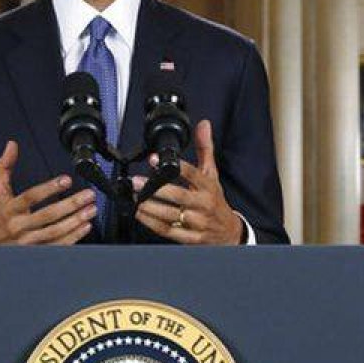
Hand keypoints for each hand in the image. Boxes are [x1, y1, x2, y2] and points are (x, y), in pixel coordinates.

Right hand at [0, 140, 97, 244]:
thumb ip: (5, 167)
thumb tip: (12, 145)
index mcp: (10, 209)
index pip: (30, 197)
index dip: (49, 188)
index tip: (67, 180)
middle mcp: (19, 226)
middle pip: (47, 215)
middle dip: (71, 204)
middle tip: (88, 195)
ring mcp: (28, 241)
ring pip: (55, 232)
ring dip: (75, 221)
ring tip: (91, 209)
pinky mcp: (35, 252)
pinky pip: (57, 246)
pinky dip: (73, 237)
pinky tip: (85, 226)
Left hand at [133, 120, 243, 244]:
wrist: (228, 232)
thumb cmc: (215, 200)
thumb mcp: (212, 174)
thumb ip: (205, 149)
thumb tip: (203, 125)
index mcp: (208, 187)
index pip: (192, 174)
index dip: (174, 166)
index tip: (154, 158)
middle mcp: (203, 204)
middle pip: (179, 196)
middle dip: (156, 189)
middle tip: (137, 182)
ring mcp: (197, 222)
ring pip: (171, 215)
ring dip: (150, 207)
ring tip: (135, 198)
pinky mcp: (190, 238)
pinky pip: (168, 231)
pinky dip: (152, 223)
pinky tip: (140, 214)